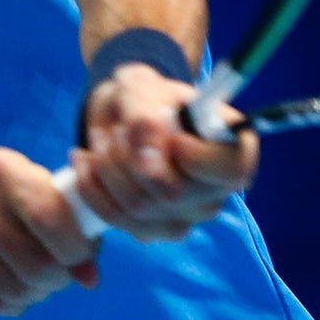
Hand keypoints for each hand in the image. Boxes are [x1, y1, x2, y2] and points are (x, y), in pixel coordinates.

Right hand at [0, 147, 99, 314]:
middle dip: (58, 278)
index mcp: (1, 170)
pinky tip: (9, 287)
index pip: (52, 219)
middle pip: (37, 265)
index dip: (77, 248)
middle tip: (58, 273)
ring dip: (35, 294)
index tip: (80, 254)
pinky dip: (10, 303)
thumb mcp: (15, 178)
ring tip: (34, 280)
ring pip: (14, 290)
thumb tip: (90, 278)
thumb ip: (59, 216)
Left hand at [71, 64, 258, 241]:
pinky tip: (86, 160)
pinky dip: (92, 186)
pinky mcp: (151, 230)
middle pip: (173, 194)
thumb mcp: (142, 89)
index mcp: (233, 150)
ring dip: (106, 169)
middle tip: (116, 129)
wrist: (123, 115)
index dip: (198, 158)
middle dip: (130, 157)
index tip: (172, 136)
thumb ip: (147, 120)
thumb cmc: (145, 97)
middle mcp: (216, 192)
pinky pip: (115, 218)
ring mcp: (185, 217)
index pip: (232, 171)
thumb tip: (150, 167)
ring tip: (100, 139)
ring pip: (137, 208)